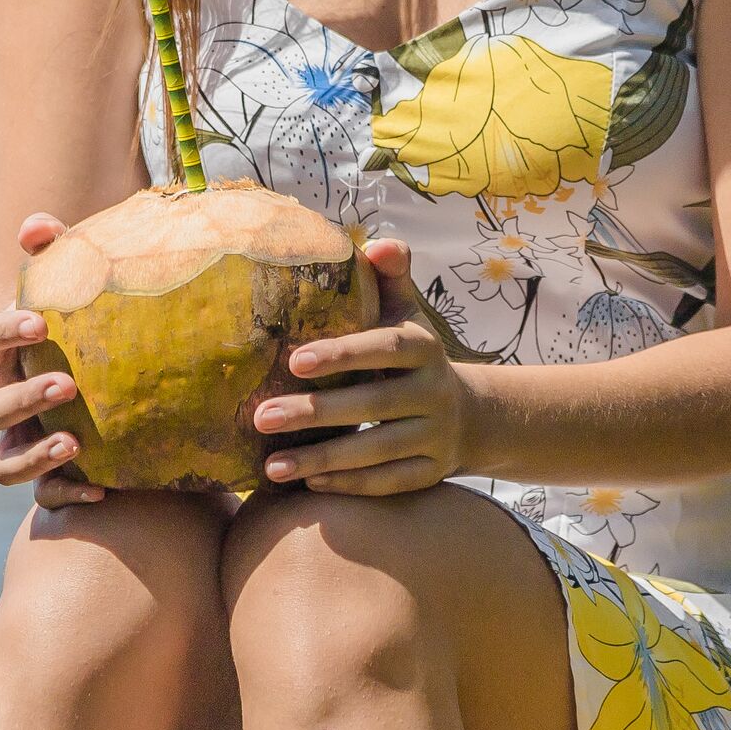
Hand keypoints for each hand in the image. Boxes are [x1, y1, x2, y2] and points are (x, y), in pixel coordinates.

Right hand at [0, 212, 102, 507]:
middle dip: (22, 399)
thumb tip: (35, 226)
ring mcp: (23, 442)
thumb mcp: (82, 282)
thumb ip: (61, 249)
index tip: (41, 324)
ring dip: (32, 456)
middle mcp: (3, 400)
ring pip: (2, 464)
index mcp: (4, 351)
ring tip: (75, 444)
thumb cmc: (93, 320)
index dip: (2, 331)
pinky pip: (46, 497)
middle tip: (67, 386)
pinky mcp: (51, 477)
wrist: (124, 371)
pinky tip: (104, 489)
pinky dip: (67, 494)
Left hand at [249, 237, 473, 495]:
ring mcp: (436, 437)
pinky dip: (349, 486)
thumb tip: (378, 243)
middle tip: (261, 417)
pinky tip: (307, 485)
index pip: (384, 348)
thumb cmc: (411, 355)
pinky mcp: (432, 474)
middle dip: (315, 413)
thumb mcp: (407, 312)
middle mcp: (435, 393)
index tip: (293, 361)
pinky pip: (388, 483)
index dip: (343, 354)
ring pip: (378, 451)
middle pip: (374, 405)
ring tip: (271, 465)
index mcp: (424, 348)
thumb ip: (391, 276)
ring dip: (322, 460)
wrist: (468, 415)